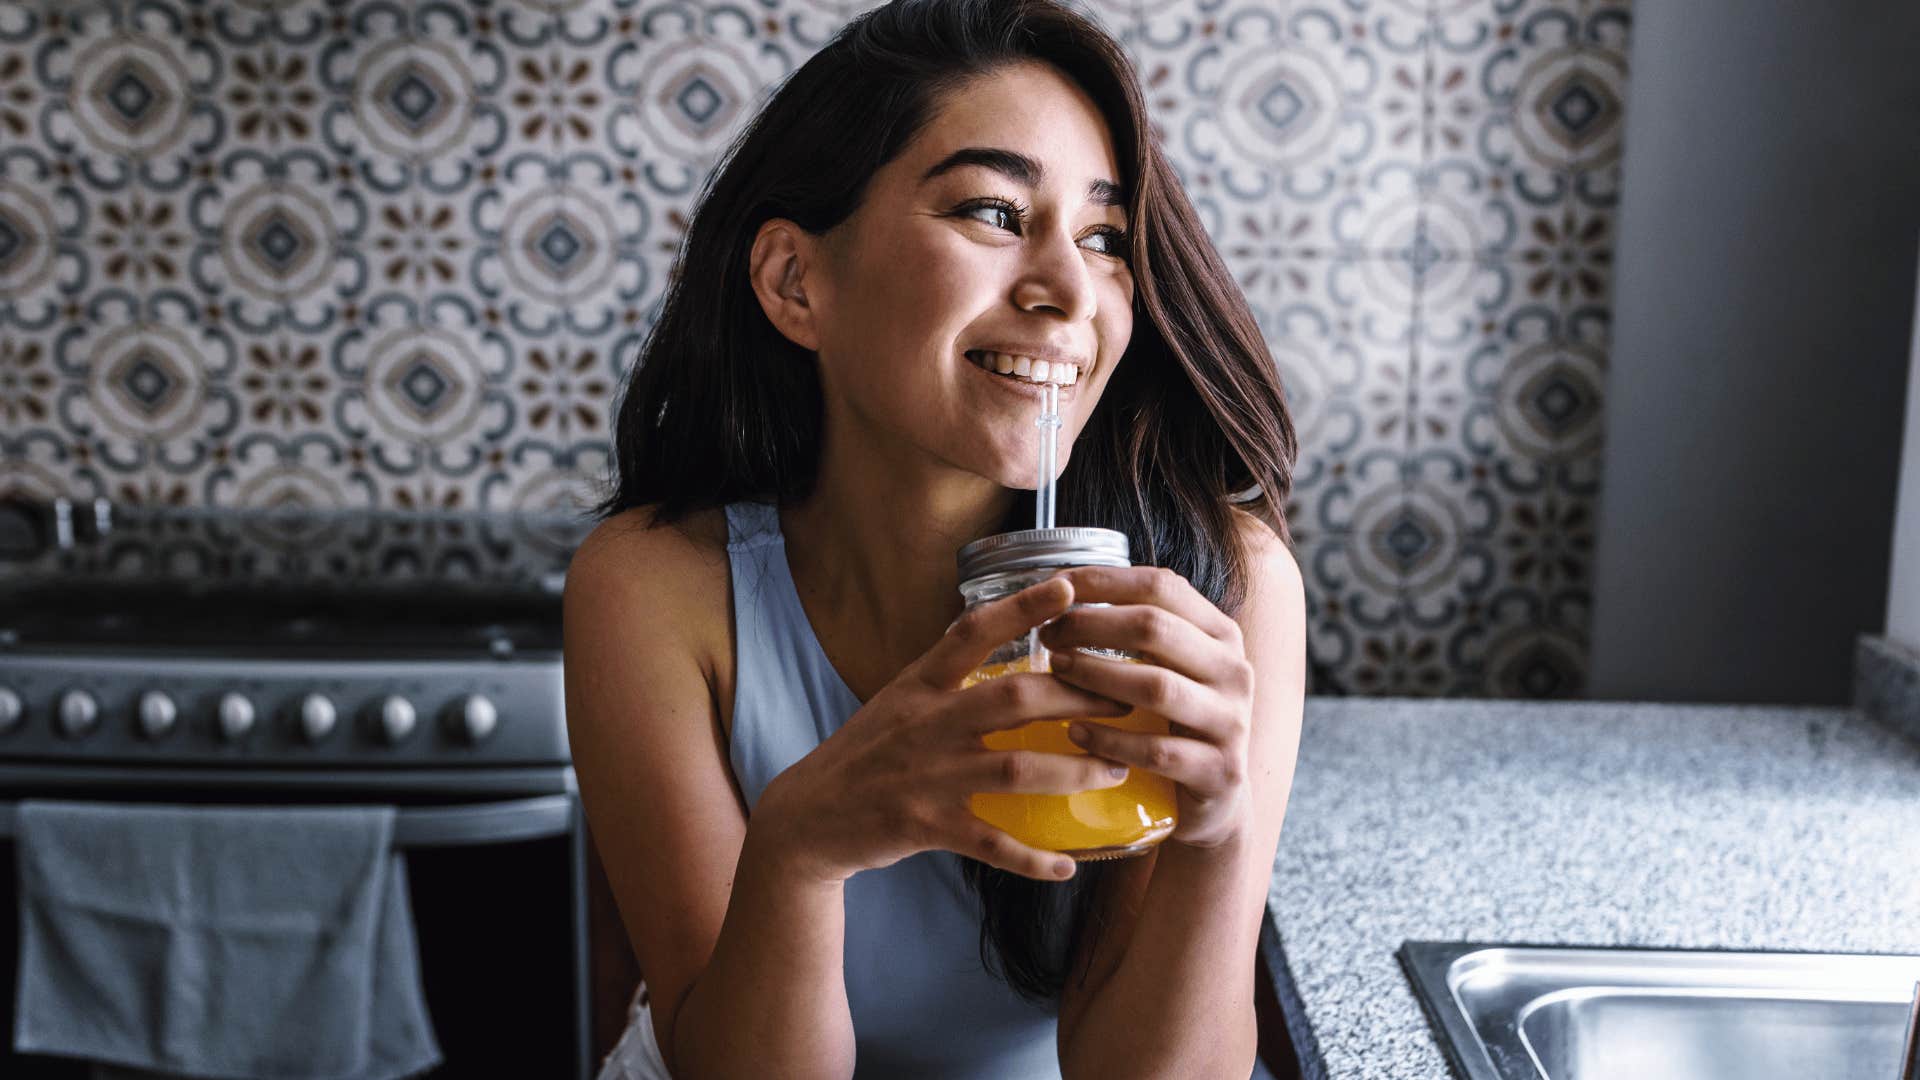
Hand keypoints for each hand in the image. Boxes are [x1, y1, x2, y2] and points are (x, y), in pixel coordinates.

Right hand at [754, 577, 1133, 884]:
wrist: (808, 816)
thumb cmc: (866, 754)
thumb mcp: (899, 700)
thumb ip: (949, 675)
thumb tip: (1009, 640)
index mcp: (919, 684)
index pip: (973, 631)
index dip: (1023, 607)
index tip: (1070, 587)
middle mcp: (926, 723)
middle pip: (1014, 699)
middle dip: (1077, 698)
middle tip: (1126, 701)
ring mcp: (926, 775)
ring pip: (1015, 769)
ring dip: (1072, 772)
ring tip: (1114, 770)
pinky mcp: (924, 826)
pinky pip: (991, 843)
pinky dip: (1032, 857)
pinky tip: (1067, 866)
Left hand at [1036, 566, 1255, 848]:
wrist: (1216, 799)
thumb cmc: (1176, 721)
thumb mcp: (1170, 666)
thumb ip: (1137, 629)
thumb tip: (1062, 589)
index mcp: (1220, 634)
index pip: (1161, 586)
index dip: (1104, 581)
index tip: (1056, 587)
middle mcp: (1233, 670)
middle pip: (1155, 629)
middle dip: (1091, 625)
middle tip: (1048, 634)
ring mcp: (1230, 722)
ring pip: (1156, 687)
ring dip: (1096, 675)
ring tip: (1056, 670)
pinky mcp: (1218, 771)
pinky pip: (1155, 750)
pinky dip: (1109, 739)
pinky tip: (1074, 732)